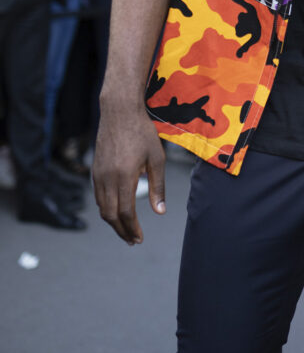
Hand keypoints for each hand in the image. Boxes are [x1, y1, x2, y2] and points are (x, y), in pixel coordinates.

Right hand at [92, 98, 165, 244]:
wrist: (119, 112)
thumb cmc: (142, 133)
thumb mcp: (157, 158)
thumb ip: (158, 186)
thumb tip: (160, 212)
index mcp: (124, 176)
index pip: (125, 212)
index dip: (132, 228)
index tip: (139, 239)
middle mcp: (107, 178)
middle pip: (110, 215)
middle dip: (122, 231)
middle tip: (133, 241)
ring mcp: (98, 174)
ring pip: (102, 207)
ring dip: (113, 222)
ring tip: (126, 230)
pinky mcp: (95, 170)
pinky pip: (98, 196)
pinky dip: (107, 208)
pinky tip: (117, 211)